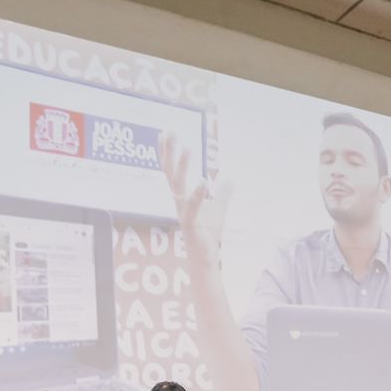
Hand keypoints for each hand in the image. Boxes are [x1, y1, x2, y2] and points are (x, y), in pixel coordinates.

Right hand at [159, 133, 232, 267]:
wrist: (207, 258)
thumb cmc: (208, 233)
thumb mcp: (219, 208)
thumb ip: (223, 193)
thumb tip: (229, 178)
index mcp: (183, 197)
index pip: (171, 171)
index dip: (166, 154)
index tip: (162, 134)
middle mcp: (179, 202)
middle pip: (170, 174)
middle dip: (169, 153)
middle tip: (169, 132)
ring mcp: (183, 213)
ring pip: (178, 187)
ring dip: (181, 168)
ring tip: (187, 149)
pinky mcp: (191, 225)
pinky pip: (192, 208)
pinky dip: (197, 195)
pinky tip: (204, 181)